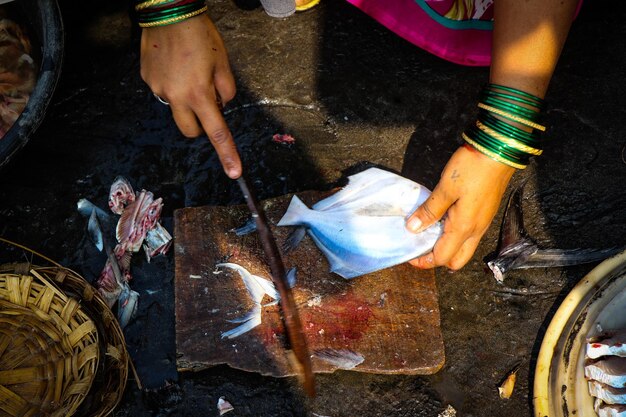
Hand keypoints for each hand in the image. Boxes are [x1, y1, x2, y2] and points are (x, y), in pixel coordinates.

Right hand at [140, 15, 241, 178]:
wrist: (169, 11)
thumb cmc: (199, 34)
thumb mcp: (223, 62)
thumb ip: (225, 90)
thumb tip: (221, 105)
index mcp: (198, 94)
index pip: (216, 132)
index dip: (227, 153)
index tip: (234, 171)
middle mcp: (175, 96)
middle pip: (191, 130)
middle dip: (201, 124)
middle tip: (207, 102)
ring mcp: (158, 89)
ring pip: (176, 110)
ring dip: (186, 102)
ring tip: (189, 73)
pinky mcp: (147, 79)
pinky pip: (164, 92)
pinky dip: (172, 85)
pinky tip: (175, 66)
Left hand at [406, 145, 515, 269]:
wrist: (500, 150)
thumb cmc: (472, 168)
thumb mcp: (445, 188)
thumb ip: (429, 210)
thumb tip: (412, 228)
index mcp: (464, 228)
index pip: (442, 258)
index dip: (424, 261)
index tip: (409, 254)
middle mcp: (476, 231)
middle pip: (456, 260)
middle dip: (437, 259)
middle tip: (420, 246)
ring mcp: (483, 223)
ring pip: (464, 248)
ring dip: (446, 246)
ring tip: (428, 232)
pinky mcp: (486, 213)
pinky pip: (469, 235)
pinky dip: (454, 236)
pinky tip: (443, 220)